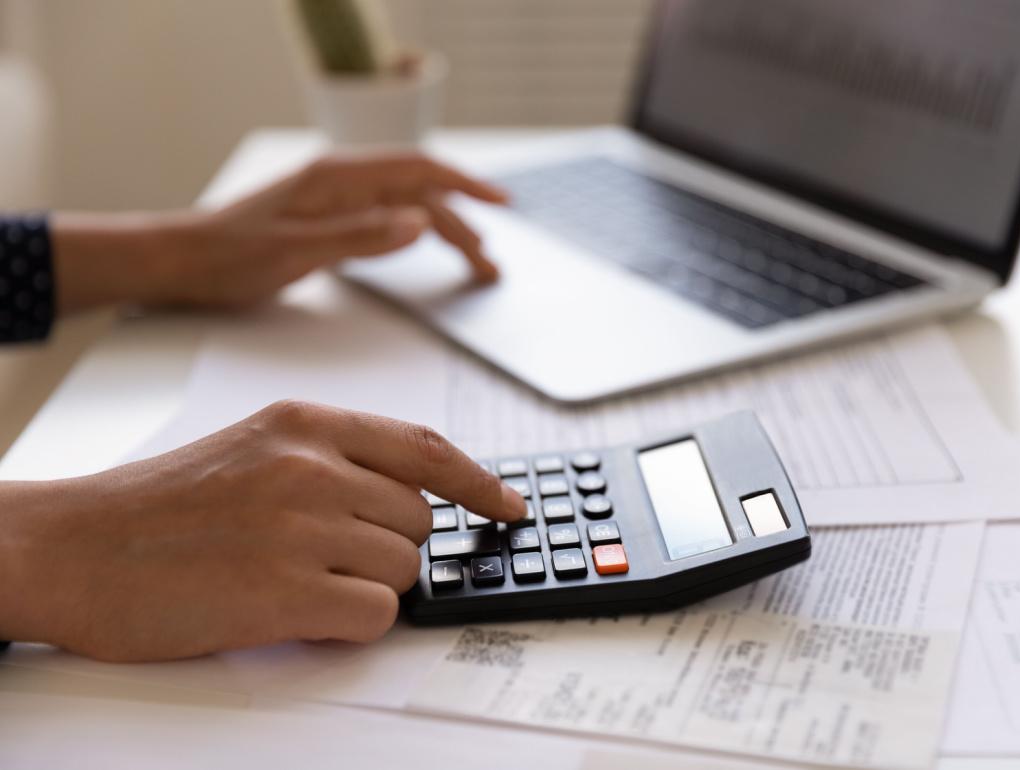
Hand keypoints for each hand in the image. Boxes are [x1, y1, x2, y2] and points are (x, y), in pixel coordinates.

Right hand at [0, 401, 525, 661]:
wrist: (74, 546)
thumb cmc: (162, 505)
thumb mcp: (255, 447)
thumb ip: (337, 460)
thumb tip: (415, 500)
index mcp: (306, 424)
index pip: (427, 448)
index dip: (480, 482)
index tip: (510, 507)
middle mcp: (311, 467)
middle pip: (418, 520)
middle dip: (387, 546)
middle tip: (326, 556)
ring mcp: (300, 527)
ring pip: (402, 569)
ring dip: (363, 586)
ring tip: (294, 580)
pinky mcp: (285, 592)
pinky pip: (375, 615)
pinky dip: (347, 622)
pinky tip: (294, 610)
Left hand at [51, 153, 508, 313]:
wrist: (183, 260)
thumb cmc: (229, 255)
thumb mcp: (296, 251)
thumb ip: (360, 235)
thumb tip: (421, 224)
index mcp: (336, 177)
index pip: (417, 170)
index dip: (464, 184)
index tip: (501, 203)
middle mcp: (341, 182)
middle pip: (420, 195)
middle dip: (462, 226)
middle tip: (489, 268)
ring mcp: (336, 199)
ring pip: (406, 210)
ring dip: (443, 234)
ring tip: (475, 264)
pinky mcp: (329, 219)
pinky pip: (386, 221)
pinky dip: (416, 236)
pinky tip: (427, 248)